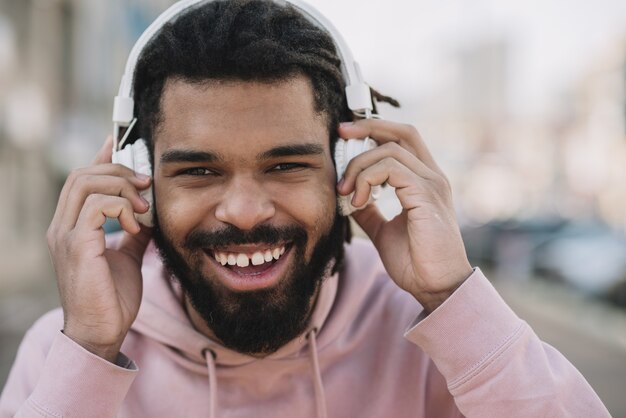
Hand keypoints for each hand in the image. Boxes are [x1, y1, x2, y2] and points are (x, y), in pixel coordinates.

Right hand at [46, 136, 151, 361]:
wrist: (102, 330)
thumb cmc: (112, 296)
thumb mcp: (128, 255)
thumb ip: (134, 231)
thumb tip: (150, 212)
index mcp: (72, 226)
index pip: (82, 180)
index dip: (101, 157)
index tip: (121, 142)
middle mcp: (62, 226)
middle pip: (83, 174)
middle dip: (118, 170)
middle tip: (146, 184)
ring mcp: (65, 235)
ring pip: (86, 183)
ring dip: (121, 187)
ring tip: (143, 207)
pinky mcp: (77, 246)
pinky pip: (97, 207)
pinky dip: (121, 208)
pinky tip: (136, 226)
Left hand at [337, 120, 472, 312]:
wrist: (436, 288)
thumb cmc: (415, 262)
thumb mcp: (383, 230)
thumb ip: (369, 210)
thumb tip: (348, 195)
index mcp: (424, 181)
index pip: (403, 139)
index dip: (375, 130)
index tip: (345, 135)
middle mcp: (432, 177)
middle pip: (402, 132)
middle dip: (368, 127)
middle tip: (340, 134)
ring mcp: (432, 184)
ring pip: (390, 151)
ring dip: (359, 166)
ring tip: (345, 192)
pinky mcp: (426, 196)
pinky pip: (391, 170)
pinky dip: (367, 180)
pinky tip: (357, 201)